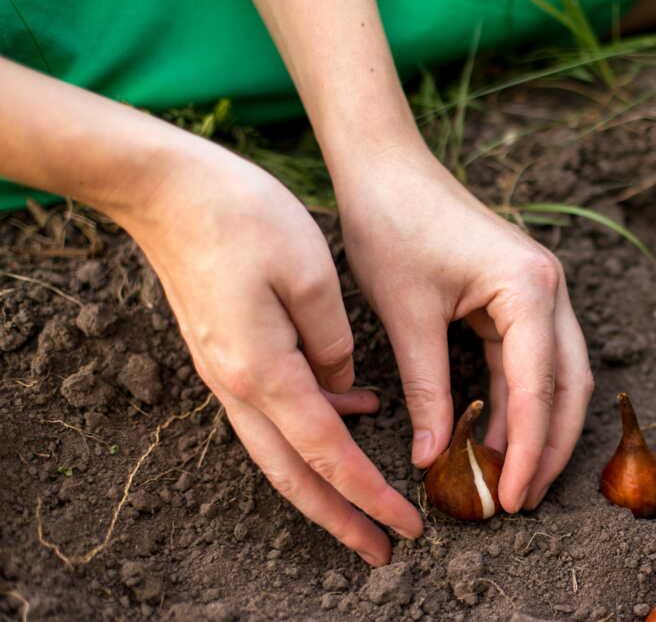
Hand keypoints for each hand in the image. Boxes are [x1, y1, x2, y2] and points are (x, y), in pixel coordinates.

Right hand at [124, 143, 421, 565]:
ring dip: (324, 483)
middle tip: (383, 550)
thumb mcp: (310, 273)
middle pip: (294, 474)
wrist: (165, 187)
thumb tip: (345, 386)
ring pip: (279, 450)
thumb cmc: (242, 216)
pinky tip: (355, 408)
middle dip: (340, 518)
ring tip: (368, 505)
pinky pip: (274, 409)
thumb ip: (334, 341)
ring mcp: (226, 371)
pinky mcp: (227, 353)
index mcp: (265, 371)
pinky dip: (313, 426)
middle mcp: (238, 385)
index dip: (369, 496)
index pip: (328, 454)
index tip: (407, 527)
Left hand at [335, 151, 593, 512]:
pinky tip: (495, 437)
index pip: (539, 387)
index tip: (514, 497)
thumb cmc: (391, 225)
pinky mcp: (520, 295)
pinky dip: (517, 401)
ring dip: (538, 427)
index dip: (529, 449)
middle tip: (522, 500)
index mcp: (529, 288)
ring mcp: (540, 291)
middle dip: (550, 447)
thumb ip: (428, 390)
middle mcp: (550, 288)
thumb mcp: (406, 316)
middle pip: (569, 385)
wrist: (385, 165)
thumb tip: (434, 458)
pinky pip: (530, 360)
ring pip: (557, 376)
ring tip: (510, 479)